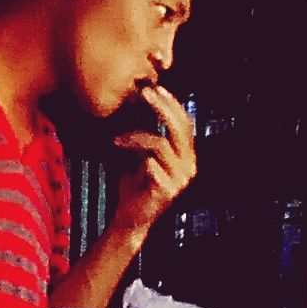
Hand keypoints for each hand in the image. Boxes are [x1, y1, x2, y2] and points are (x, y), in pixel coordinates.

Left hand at [108, 84, 197, 234]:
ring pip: (159, 144)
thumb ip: (149, 139)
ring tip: (118, 138)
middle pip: (179, 128)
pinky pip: (150, 162)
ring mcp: (179, 180)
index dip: (172, 104)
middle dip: (161, 107)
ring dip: (135, 136)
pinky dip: (133, 152)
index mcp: (187, 157)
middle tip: (144, 93)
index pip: (184, 124)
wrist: (131, 219)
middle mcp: (188, 167)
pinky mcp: (166, 190)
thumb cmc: (135, 187)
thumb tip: (143, 110)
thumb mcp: (144, 157)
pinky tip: (118, 147)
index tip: (155, 88)